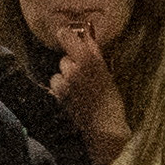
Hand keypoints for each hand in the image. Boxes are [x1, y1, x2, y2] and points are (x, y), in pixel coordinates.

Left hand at [50, 30, 128, 164]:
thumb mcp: (107, 73)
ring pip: (57, 76)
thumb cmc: (110, 102)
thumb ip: (93, 52)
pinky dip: (59, 94)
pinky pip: (54, 89)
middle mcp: (72, 69)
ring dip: (64, 82)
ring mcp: (62, 85)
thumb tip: (85, 33)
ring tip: (77, 93)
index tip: (67, 38)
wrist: (104, 130)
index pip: (65, 35)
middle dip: (70, 67)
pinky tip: (71, 102)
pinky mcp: (55, 99)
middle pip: (64, 60)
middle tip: (83, 79)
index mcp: (87, 59)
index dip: (65, 36)